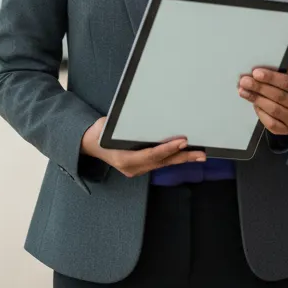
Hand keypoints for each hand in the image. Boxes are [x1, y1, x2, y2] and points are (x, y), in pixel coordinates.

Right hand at [81, 116, 206, 178]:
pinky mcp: (139, 167)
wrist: (88, 144)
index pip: (151, 154)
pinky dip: (172, 158)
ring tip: (199, 155)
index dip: (168, 148)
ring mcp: (135, 169)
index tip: (182, 141)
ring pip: (163, 164)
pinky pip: (159, 163)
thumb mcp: (109, 125)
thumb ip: (127, 125)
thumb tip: (145, 117)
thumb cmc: (99, 132)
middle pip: (162, 162)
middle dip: (182, 157)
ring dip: (181, 159)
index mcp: (124, 159)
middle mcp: (131, 167)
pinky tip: (184, 154)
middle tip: (200, 153)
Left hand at [238, 56, 287, 134]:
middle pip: (279, 96)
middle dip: (259, 88)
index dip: (271, 78)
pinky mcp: (286, 130)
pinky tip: (253, 104)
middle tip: (244, 81)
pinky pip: (271, 123)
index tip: (255, 72)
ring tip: (243, 91)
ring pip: (274, 109)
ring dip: (256, 99)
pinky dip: (260, 113)